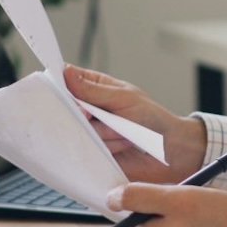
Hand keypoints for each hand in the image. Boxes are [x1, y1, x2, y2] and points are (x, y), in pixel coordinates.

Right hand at [64, 64, 206, 183]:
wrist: (169, 151)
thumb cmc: (152, 118)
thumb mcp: (124, 98)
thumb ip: (94, 90)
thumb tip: (67, 73)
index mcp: (96, 88)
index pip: (67, 80)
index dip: (59, 84)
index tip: (57, 89)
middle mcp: (89, 110)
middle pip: (66, 108)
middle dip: (85, 114)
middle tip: (98, 116)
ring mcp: (89, 132)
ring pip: (77, 130)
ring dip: (103, 133)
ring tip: (123, 133)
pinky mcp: (92, 153)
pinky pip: (85, 151)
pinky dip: (105, 148)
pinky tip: (121, 146)